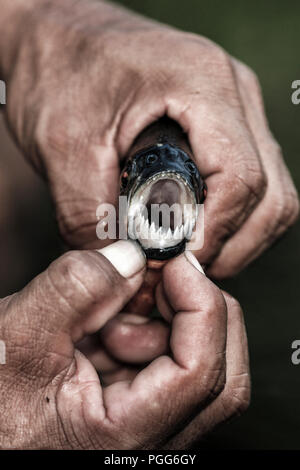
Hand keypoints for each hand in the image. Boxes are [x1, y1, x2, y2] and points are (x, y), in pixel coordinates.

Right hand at [0, 241, 249, 448]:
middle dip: (195, 313)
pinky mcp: (139, 411)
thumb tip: (133, 256)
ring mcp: (149, 428)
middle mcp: (149, 444)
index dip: (201, 306)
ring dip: (165, 323)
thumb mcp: (17, 338)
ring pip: (201, 367)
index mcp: (124, 439)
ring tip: (107, 317)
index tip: (176, 263)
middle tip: (157, 278)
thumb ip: (75, 289)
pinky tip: (106, 330)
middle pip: (221, 375)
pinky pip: (171, 366)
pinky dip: (150, 332)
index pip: (202, 373)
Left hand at [1, 0, 297, 277]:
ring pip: (272, 195)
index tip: (176, 264)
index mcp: (201, 83)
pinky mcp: (227, 123)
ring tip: (188, 256)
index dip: (214, 234)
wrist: (58, 36)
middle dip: (232, 246)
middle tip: (183, 270)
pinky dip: (233, 220)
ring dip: (238, 238)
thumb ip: (89, 215)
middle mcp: (234, 93)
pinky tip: (193, 230)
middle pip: (272, 194)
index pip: (241, 178)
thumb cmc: (58, 71)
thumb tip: (124, 268)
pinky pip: (255, 184)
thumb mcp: (62, 145)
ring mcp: (237, 107)